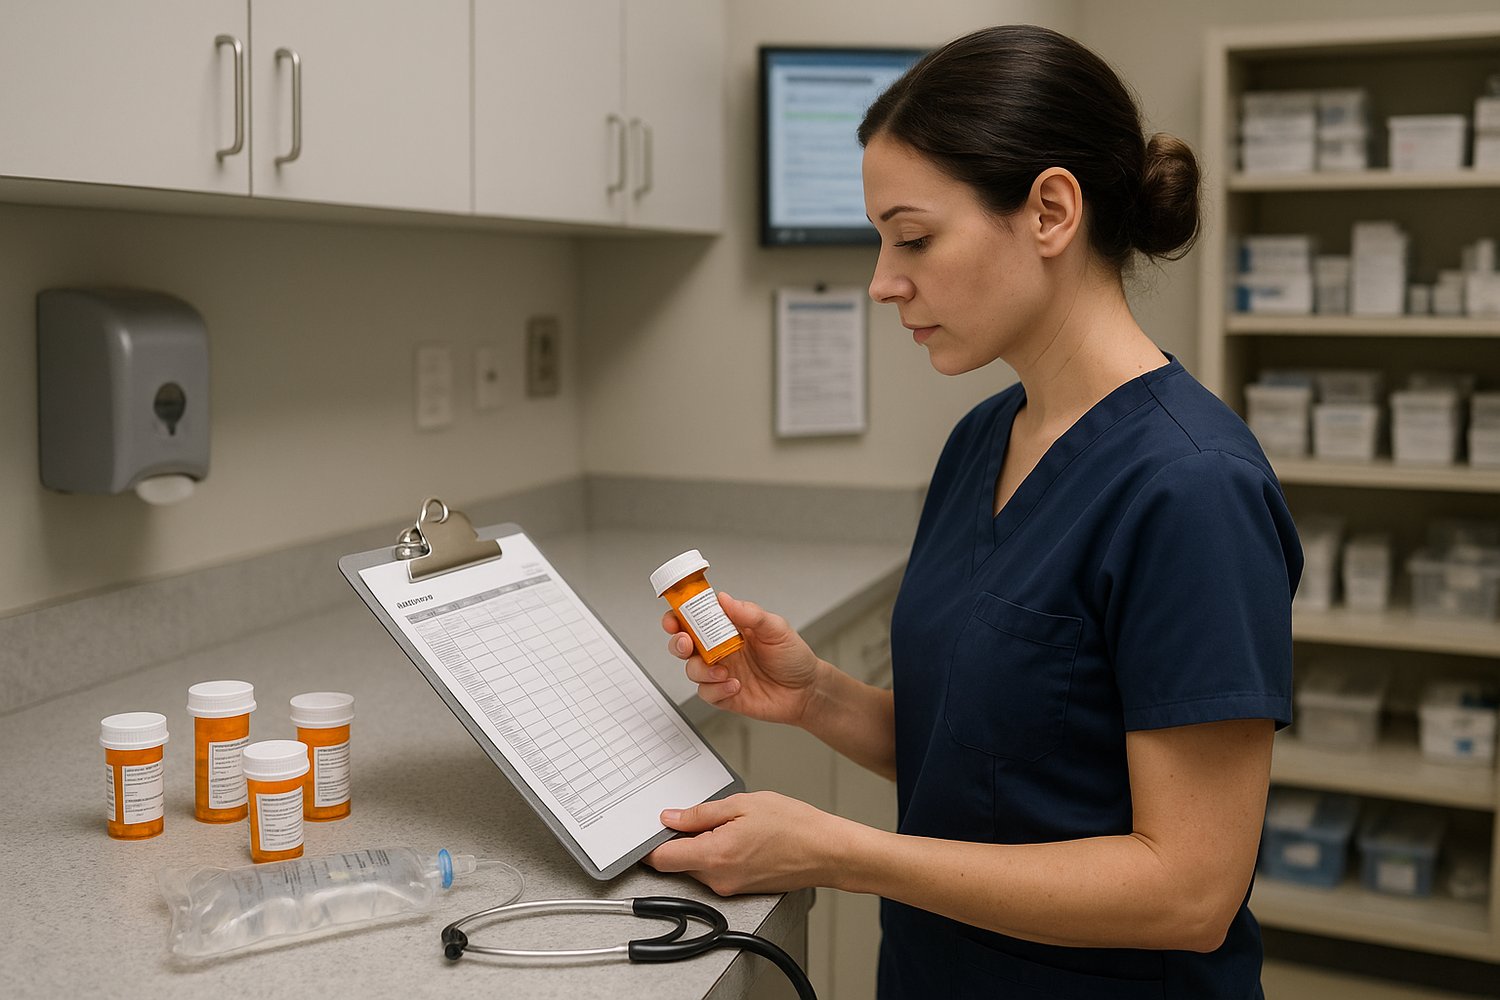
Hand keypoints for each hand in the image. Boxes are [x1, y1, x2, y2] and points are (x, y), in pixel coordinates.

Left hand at [645, 791, 846, 894]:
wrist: (827, 852)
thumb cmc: (794, 826)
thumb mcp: (742, 805)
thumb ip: (701, 814)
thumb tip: (671, 818)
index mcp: (713, 856)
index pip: (661, 859)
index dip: (649, 843)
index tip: (648, 830)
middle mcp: (718, 880)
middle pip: (677, 864)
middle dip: (679, 840)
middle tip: (698, 816)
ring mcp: (730, 888)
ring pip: (697, 868)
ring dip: (701, 847)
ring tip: (729, 824)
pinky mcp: (741, 890)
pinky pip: (716, 872)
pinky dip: (717, 855)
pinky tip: (739, 838)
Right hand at [662, 592, 823, 725]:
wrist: (806, 691)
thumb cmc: (793, 657)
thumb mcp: (776, 628)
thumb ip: (749, 614)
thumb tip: (724, 599)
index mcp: (729, 629)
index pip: (696, 618)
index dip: (679, 616)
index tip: (674, 617)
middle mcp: (720, 650)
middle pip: (684, 644)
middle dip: (678, 643)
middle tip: (687, 644)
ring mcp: (721, 673)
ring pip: (692, 670)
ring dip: (701, 670)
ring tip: (724, 671)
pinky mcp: (724, 695)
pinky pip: (706, 693)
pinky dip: (716, 689)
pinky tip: (735, 686)